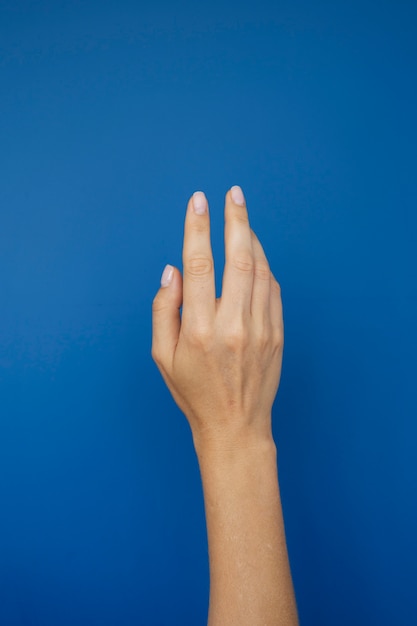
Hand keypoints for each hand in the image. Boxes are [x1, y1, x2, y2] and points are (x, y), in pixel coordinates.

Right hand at [151, 185, 283, 451]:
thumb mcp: (162, 357)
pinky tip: (254, 254)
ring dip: (251, 239)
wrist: (235, 426)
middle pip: (238, 259)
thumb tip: (174, 270)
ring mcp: (260, 330)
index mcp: (199, 330)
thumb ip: (164, 309)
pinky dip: (264, 266)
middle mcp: (233, 326)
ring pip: (260, 270)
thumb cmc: (194, 392)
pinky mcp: (277, 335)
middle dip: (235, 220)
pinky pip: (273, 289)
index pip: (199, 266)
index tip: (198, 202)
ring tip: (242, 219)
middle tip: (233, 194)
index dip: (197, 228)